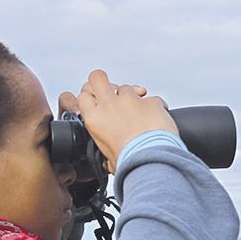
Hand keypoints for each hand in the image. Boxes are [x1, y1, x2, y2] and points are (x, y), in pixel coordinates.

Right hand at [59, 70, 175, 172]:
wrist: (152, 161)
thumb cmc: (130, 163)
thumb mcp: (107, 158)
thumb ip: (106, 150)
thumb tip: (108, 160)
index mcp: (94, 119)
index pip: (82, 96)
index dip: (90, 99)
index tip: (97, 105)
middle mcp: (109, 105)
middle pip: (97, 77)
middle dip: (104, 82)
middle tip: (113, 93)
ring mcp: (130, 100)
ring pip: (126, 87)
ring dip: (132, 97)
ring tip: (140, 113)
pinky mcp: (151, 101)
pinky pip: (152, 98)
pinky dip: (155, 107)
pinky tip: (157, 118)